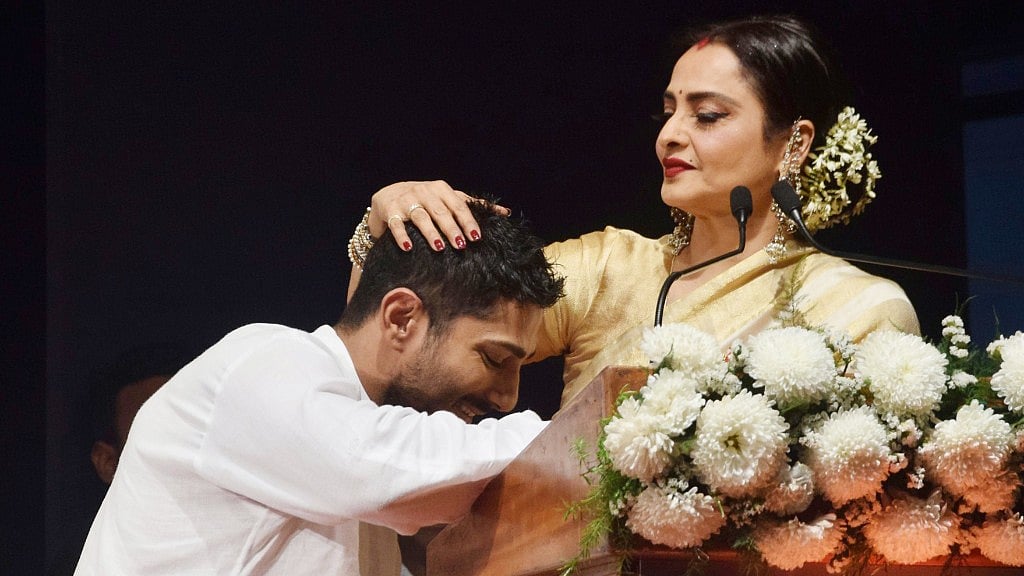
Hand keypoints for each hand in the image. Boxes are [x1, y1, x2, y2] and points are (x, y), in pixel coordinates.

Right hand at [369, 180, 509, 250]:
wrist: (389, 195)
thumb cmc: (426, 200)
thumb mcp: (449, 198)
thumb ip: (474, 205)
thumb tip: (506, 212)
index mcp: (442, 189)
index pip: (459, 205)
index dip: (468, 221)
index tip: (477, 237)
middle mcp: (425, 192)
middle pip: (441, 212)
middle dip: (452, 228)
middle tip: (462, 245)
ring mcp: (406, 201)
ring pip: (421, 216)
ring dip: (430, 232)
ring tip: (439, 247)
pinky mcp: (390, 211)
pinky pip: (396, 224)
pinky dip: (401, 235)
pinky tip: (408, 247)